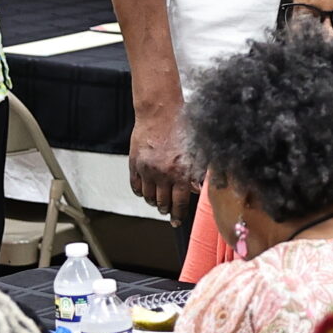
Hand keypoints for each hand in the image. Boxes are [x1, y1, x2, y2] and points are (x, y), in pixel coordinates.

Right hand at [127, 95, 196, 215]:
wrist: (160, 111)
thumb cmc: (182, 127)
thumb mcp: (197, 150)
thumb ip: (197, 172)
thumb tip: (196, 189)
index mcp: (181, 173)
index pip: (180, 203)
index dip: (178, 215)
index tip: (177, 221)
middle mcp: (163, 174)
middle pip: (163, 203)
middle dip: (166, 210)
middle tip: (168, 213)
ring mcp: (147, 170)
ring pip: (148, 197)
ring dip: (154, 202)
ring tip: (157, 202)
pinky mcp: (134, 163)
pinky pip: (136, 186)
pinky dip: (140, 192)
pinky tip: (145, 192)